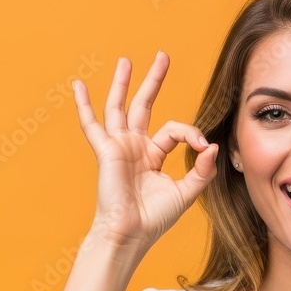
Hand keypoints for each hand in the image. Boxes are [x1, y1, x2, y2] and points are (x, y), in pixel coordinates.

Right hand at [72, 52, 217, 248]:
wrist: (131, 233)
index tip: (202, 146)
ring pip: (120, 107)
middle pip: (144, 105)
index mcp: (153, 155)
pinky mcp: (106, 150)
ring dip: (123, 83)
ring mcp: (119, 146)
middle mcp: (135, 147)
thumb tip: (212, 146)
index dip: (190, 133)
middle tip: (162, 56)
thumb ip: (202, 170)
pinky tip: (78, 85)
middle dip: (153, 81)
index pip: (174, 130)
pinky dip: (83, 105)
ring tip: (126, 60)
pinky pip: (91, 124)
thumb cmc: (155, 219)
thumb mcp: (186, 192)